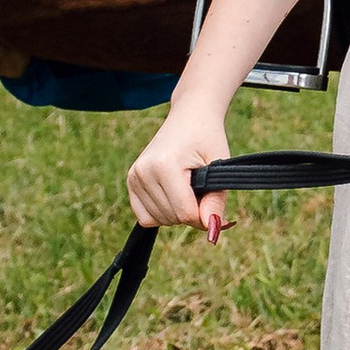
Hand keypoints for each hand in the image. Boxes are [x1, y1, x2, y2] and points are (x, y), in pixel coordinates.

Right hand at [127, 101, 231, 238]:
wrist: (190, 116)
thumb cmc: (207, 139)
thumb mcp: (218, 167)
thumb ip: (215, 202)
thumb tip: (212, 233)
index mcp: (164, 165)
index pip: (184, 212)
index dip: (204, 215)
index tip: (213, 201)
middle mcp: (143, 171)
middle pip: (172, 218)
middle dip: (191, 212)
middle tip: (201, 187)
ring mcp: (134, 176)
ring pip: (158, 220)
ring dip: (177, 212)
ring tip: (187, 186)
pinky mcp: (130, 181)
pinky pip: (144, 216)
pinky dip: (161, 213)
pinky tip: (173, 194)